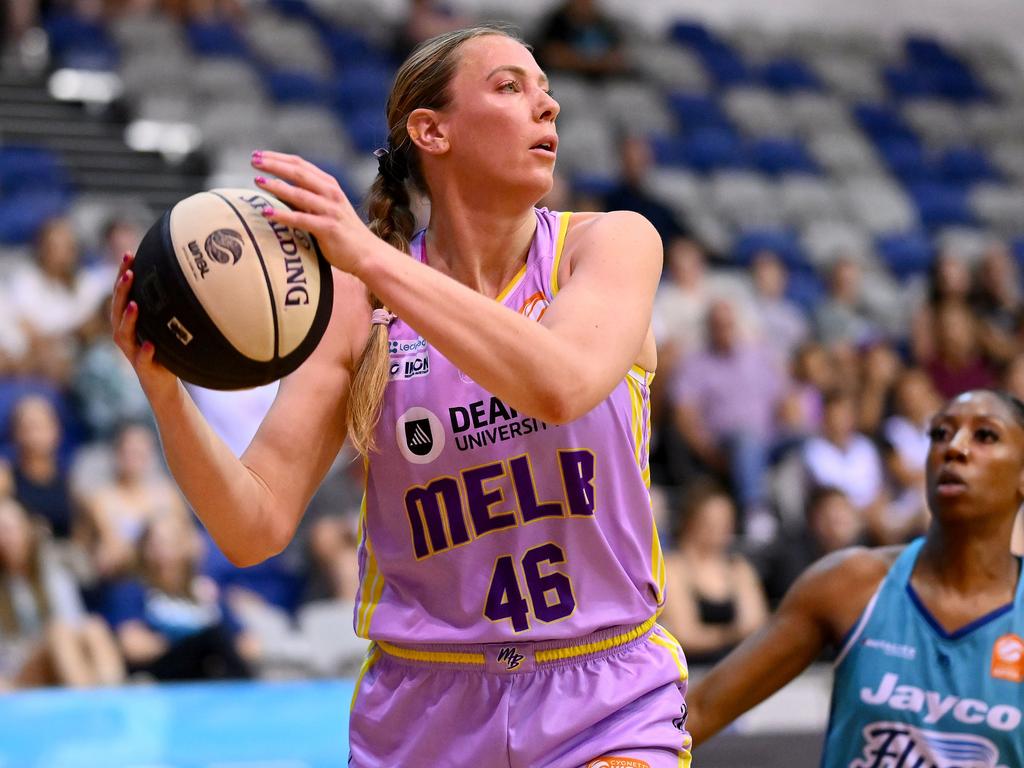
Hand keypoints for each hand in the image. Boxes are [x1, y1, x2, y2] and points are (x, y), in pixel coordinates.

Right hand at [111, 252, 178, 400]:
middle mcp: (125, 334)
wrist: (163, 383)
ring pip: (123, 333)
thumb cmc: (164, 349)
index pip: (122, 294)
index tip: (129, 254)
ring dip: (128, 318)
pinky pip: (142, 359)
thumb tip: (185, 274)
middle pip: (117, 308)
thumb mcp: (164, 324)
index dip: (122, 274)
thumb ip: (166, 305)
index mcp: (128, 321)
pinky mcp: (143, 368)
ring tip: (134, 304)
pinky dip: (145, 351)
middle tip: (129, 273)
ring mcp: (132, 351)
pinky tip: (150, 343)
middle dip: (121, 290)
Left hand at [251, 150, 373, 275]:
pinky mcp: (328, 228)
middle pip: (299, 173)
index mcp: (329, 185)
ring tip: (257, 181)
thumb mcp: (326, 208)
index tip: (259, 155)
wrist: (367, 254)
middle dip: (275, 165)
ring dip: (277, 186)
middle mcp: (331, 194)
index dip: (279, 158)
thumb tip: (277, 190)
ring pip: (300, 194)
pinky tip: (267, 212)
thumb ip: (307, 197)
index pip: (301, 165)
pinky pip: (302, 219)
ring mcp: (330, 210)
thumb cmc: (343, 232)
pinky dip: (283, 215)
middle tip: (254, 161)